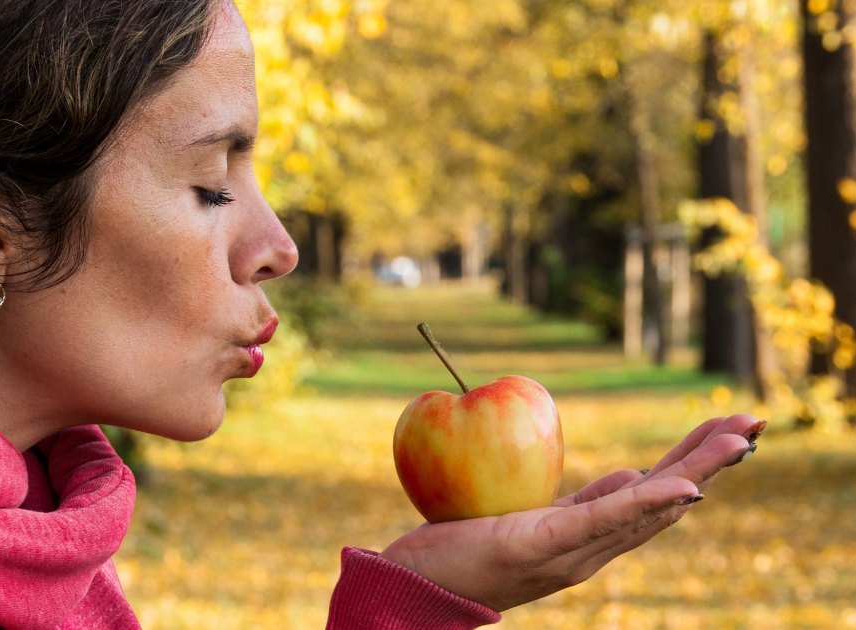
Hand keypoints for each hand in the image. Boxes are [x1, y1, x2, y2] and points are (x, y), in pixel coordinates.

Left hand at [380, 414, 764, 611]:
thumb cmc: (467, 549)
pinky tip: (682, 487)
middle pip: (662, 501)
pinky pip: (599, 521)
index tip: (728, 432)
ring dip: (695, 473)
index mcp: (588, 538)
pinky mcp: (540, 546)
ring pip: (644, 508)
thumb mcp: (533, 521)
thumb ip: (582, 505)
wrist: (417, 588)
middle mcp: (590, 551)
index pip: (652, 496)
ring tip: (736, 441)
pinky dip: (645, 503)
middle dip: (709, 462)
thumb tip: (627, 475)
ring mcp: (569, 552)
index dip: (694, 466)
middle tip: (754, 423)